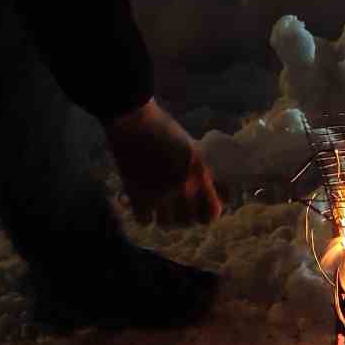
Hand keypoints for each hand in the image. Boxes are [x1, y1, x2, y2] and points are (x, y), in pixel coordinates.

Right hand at [103, 99, 222, 226]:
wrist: (133, 120)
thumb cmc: (163, 128)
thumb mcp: (191, 147)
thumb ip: (200, 170)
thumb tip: (211, 188)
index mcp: (199, 173)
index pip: (212, 212)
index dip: (208, 214)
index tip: (202, 210)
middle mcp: (183, 187)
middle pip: (188, 221)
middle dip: (184, 217)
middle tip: (178, 209)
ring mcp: (160, 193)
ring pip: (166, 224)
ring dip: (164, 217)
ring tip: (160, 208)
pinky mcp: (137, 195)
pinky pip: (144, 220)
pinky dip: (144, 215)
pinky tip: (144, 205)